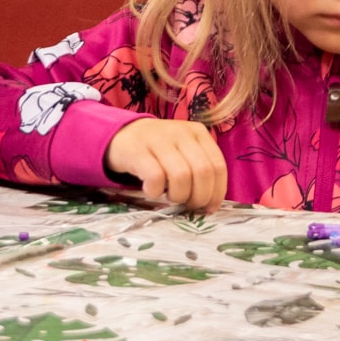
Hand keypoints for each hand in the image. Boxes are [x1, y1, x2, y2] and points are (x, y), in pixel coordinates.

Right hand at [106, 118, 226, 211]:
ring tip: (169, 197)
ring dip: (178, 196)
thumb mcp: (183, 152)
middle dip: (199, 197)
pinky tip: (151, 191)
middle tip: (188, 205)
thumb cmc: (158, 151)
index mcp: (198, 133)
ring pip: (181, 176)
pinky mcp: (137, 150)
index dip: (217, 192)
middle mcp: (181, 132)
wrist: (121, 135)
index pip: (218, 166)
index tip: (209, 207)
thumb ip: (199, 169)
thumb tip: (211, 204)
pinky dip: (156, 191)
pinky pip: (155, 177)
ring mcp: (158, 139)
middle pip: (202, 172)